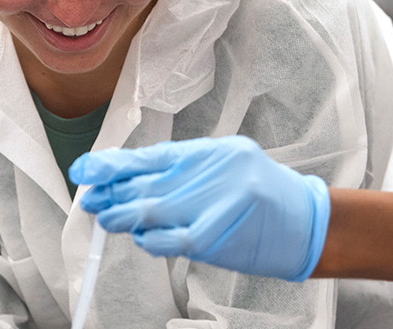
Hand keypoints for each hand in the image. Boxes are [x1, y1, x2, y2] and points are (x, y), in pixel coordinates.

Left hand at [71, 135, 330, 281]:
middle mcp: (211, 171)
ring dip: (123, 217)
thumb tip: (133, 183)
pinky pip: (168, 239)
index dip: (112, 164)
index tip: (86, 171)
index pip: (151, 155)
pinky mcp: (215, 234)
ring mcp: (213, 202)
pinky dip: (151, 240)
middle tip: (93, 201)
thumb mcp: (229, 167)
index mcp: (212, 151)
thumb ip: (187, 172)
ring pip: (150, 210)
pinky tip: (144, 238)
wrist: (307, 224)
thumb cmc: (266, 196)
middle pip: (145, 183)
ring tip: (109, 219)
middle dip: (113, 193)